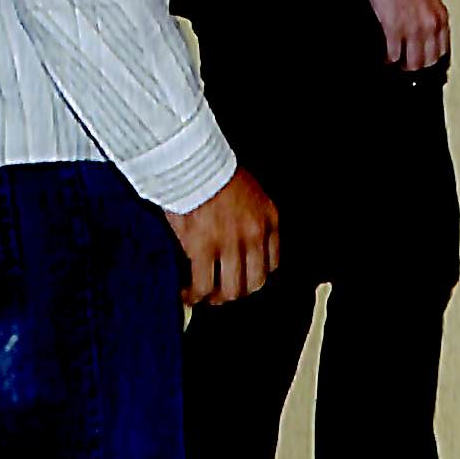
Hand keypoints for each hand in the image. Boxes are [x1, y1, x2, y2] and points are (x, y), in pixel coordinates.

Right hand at [167, 168, 280, 304]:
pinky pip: (203, 284)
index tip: (243, 277)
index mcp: (268, 219)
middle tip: (221, 293)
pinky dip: (194, 295)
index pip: (272, 262)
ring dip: (216, 297)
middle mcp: (254, 235)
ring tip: (202, 296)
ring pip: (231, 289)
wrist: (191, 160)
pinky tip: (186, 293)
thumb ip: (249, 216)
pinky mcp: (202, 248)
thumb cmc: (212, 170)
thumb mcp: (248, 191)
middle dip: (237, 292)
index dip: (256, 276)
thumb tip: (235, 241)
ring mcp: (229, 243)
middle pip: (255, 282)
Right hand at [365, 0, 449, 71]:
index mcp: (440, 16)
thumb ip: (429, 16)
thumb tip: (425, 36)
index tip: (422, 62)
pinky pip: (393, 55)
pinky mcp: (394, 27)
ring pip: (412, 63)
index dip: (431, 60)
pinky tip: (385, 57)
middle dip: (416, 66)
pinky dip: (388, 59)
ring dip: (402, 66)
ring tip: (395, 63)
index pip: (442, 51)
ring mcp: (413, 27)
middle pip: (428, 61)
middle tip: (406, 66)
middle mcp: (430, 24)